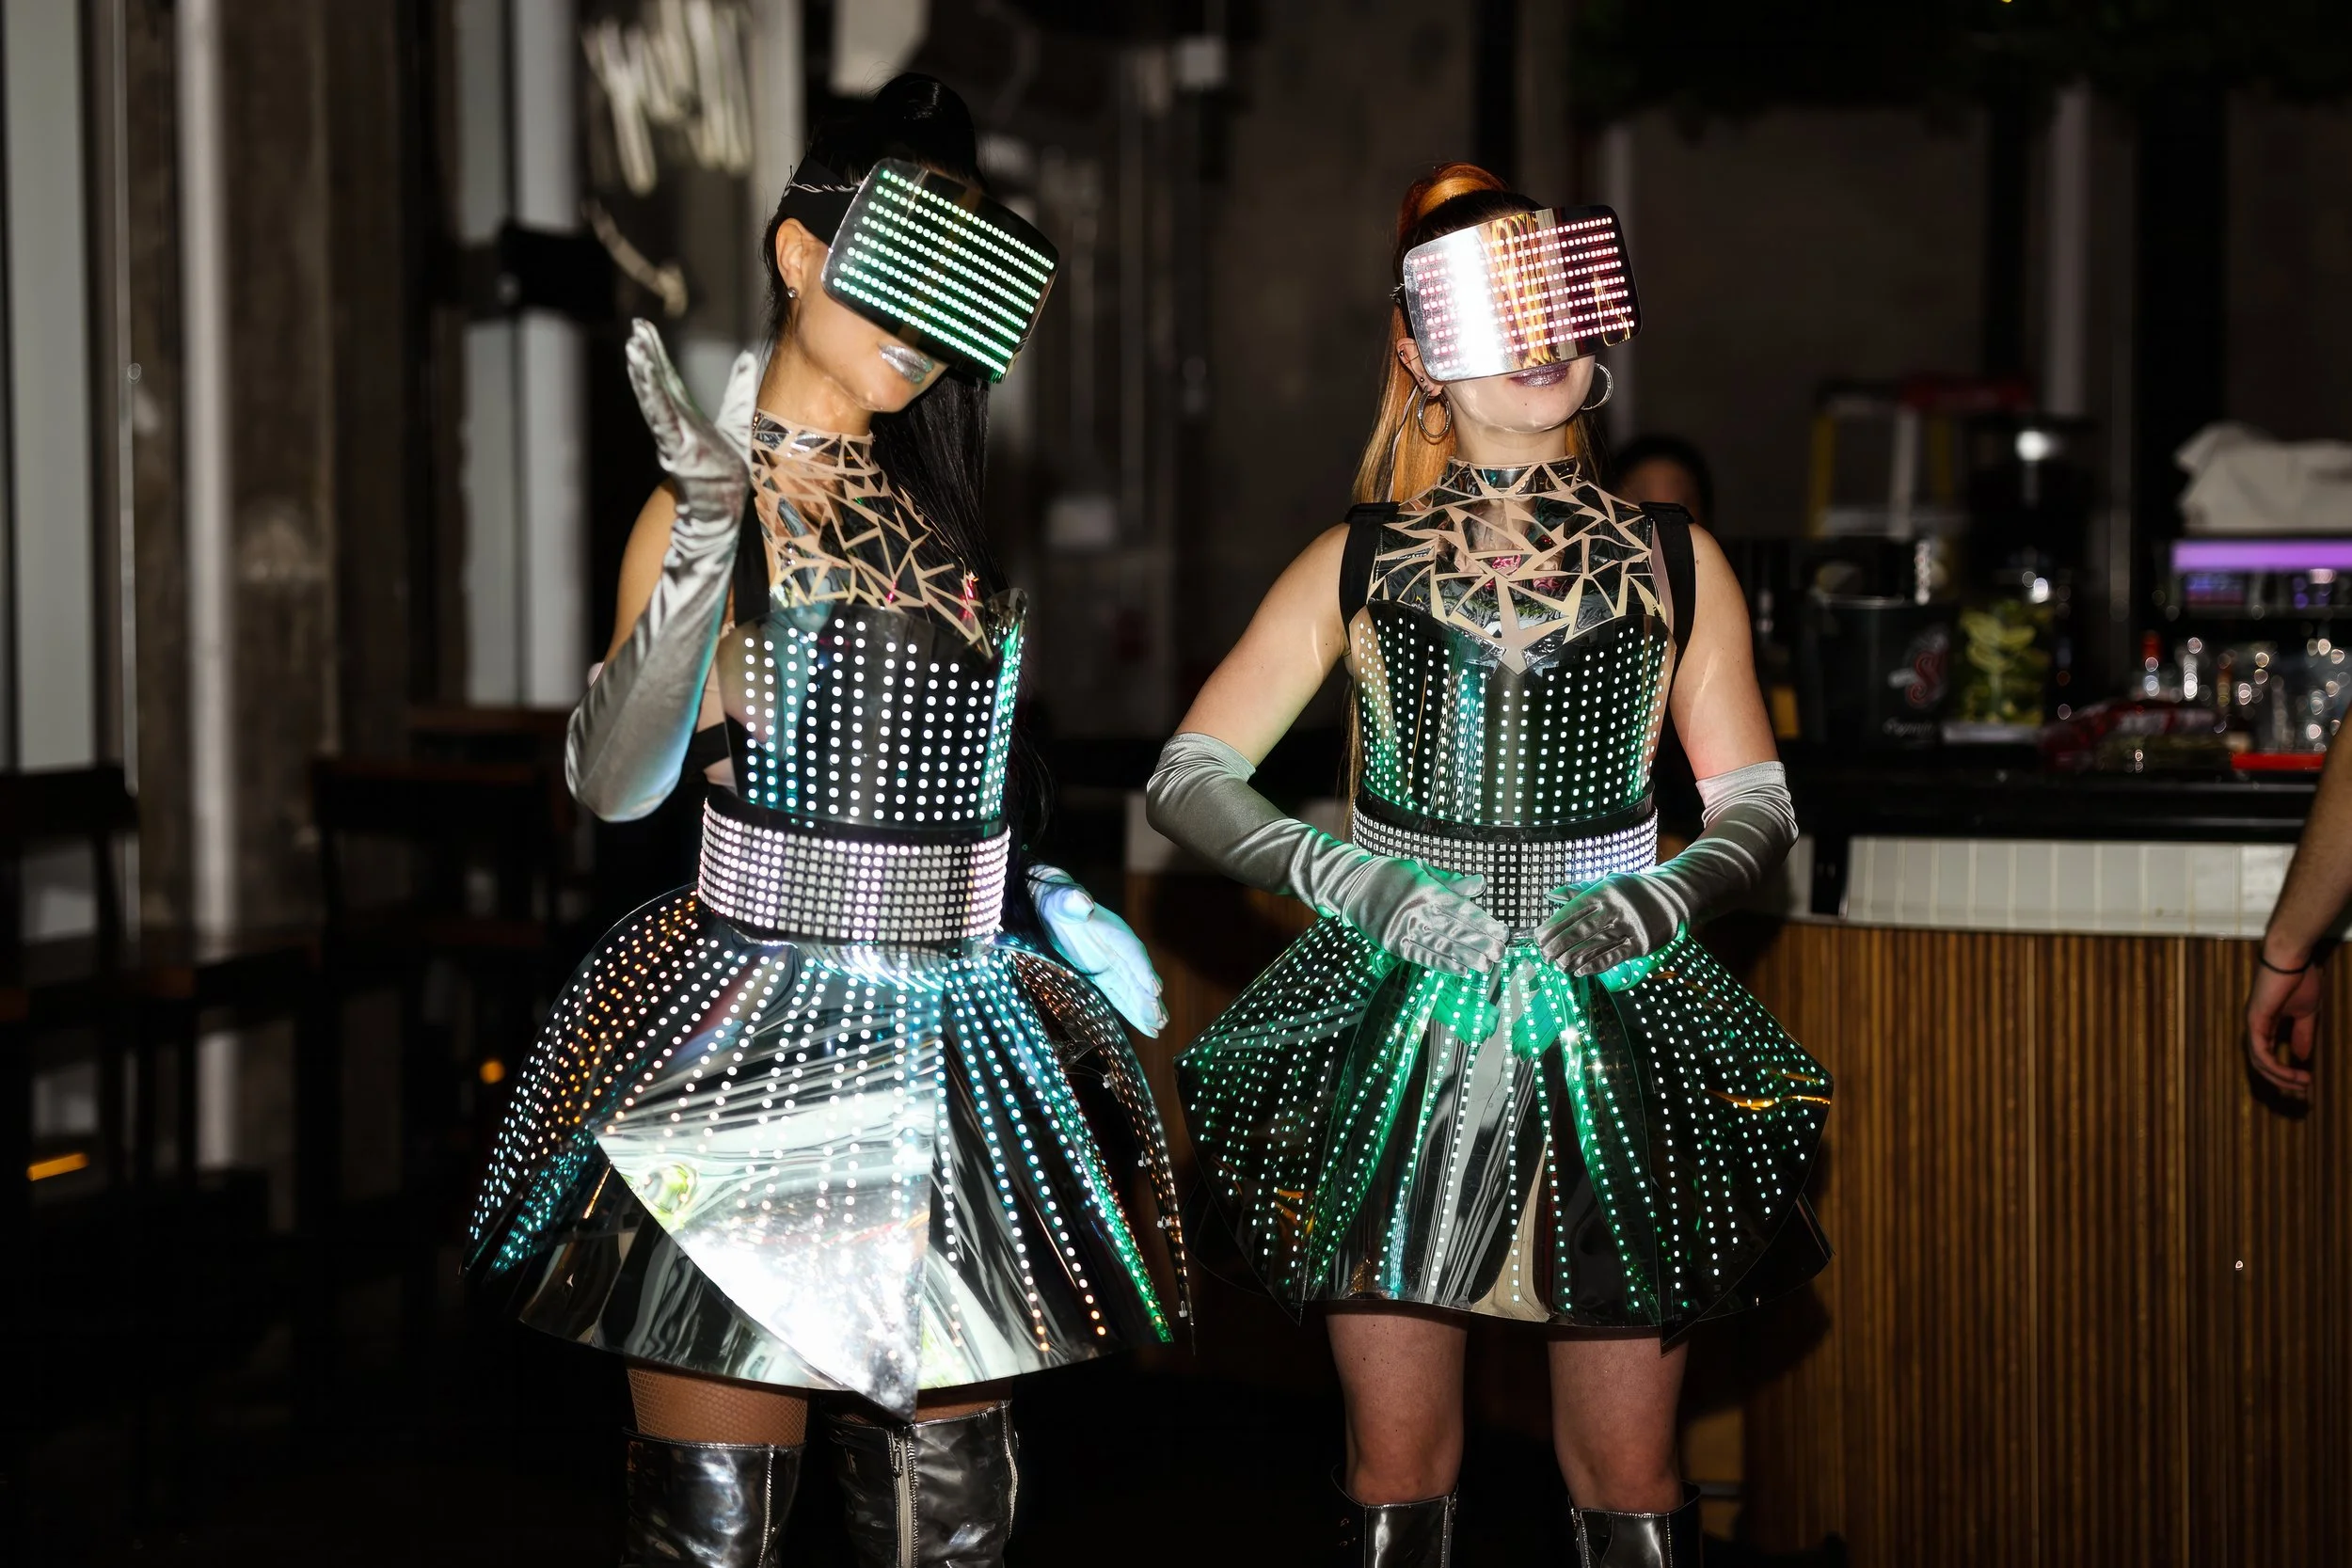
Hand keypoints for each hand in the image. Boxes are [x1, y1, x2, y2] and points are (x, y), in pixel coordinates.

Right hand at [624, 319, 757, 523]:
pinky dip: (653, 398)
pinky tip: (646, 378)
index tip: (643, 329)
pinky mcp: (679, 449)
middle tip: (635, 328)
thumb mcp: (736, 420)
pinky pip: (663, 420)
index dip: (655, 354)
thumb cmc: (728, 469)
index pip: (667, 379)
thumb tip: (746, 357)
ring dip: (644, 373)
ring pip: (655, 399)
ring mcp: (674, 436)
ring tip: (634, 347)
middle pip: (657, 384)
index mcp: (685, 415)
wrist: (727, 506)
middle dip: (645, 355)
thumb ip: (738, 389)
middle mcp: (675, 423)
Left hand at [1029, 864, 1167, 1037]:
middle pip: (1137, 976)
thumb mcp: (1062, 898)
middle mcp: (1119, 950)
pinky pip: (1120, 997)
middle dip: (1148, 998)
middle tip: (1160, 1018)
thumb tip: (1082, 901)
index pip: (1132, 952)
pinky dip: (1133, 1012)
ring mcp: (1112, 965)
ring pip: (1132, 990)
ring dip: (1145, 1009)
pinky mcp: (1102, 977)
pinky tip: (1147, 1028)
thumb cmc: (1058, 900)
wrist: (1052, 906)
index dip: (1143, 970)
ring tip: (1159, 1027)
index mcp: (1113, 930)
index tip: (1155, 988)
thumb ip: (1072, 900)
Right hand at [1346, 859, 1509, 974]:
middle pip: (1453, 930)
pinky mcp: (1393, 943)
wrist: (1351, 885)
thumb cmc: (1389, 875)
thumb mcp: (1420, 869)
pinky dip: (1441, 964)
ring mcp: (1403, 928)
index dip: (1482, 922)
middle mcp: (1416, 910)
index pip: (1460, 909)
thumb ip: (1451, 881)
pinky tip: (1459, 970)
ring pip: (1440, 945)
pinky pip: (1421, 955)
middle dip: (1479, 943)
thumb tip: (1479, 883)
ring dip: (1465, 957)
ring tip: (1485, 966)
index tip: (1501, 932)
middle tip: (1500, 953)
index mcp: (1426, 889)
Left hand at [1538, 870, 1684, 977]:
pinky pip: (1614, 957)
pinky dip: (1595, 965)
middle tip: (1543, 955)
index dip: (1553, 926)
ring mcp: (1630, 926)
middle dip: (1558, 945)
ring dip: (1573, 958)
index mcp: (1604, 891)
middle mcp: (1616, 908)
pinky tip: (1579, 971)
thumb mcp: (1608, 882)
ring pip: (1595, 945)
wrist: (1675, 895)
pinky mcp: (1642, 944)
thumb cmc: (1634, 890)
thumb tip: (1551, 896)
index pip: (1572, 910)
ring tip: (1557, 965)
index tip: (1538, 938)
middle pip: (1581, 930)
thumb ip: (1579, 890)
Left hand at [2244, 946, 2322, 1098]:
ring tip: (2302, 1083)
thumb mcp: (2306, 1013)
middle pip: (2261, 1063)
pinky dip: (2275, 1066)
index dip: (2285, 1072)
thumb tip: (2302, 1057)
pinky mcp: (2255, 1020)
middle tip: (2303, 1088)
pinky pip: (2260, 1052)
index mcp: (2266, 1023)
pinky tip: (2291, 1073)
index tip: (2306, 1081)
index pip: (2268, 1055)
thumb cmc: (2300, 979)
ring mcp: (2253, 1023)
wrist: (2292, 958)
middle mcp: (2256, 1026)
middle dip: (2282, 1079)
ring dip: (2281, 1076)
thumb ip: (2302, 1034)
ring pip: (2259, 1061)